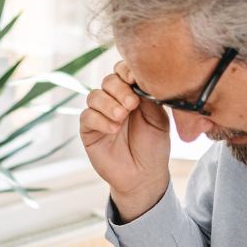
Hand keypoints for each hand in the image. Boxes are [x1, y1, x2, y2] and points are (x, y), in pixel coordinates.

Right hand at [81, 59, 172, 220]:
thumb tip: (142, 77)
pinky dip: (99, 120)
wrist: (144, 176)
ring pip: (94, 96)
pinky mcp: (89, 131)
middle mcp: (114, 101)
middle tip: (132, 104)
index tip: (136, 78)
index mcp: (132, 93)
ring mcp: (100, 115)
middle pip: (108, 80)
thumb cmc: (153, 147)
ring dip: (108, 104)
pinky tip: (113, 130)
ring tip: (122, 118)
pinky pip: (87, 117)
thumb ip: (150, 98)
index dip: (127, 71)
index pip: (124, 71)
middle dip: (119, 89)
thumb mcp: (159, 119)